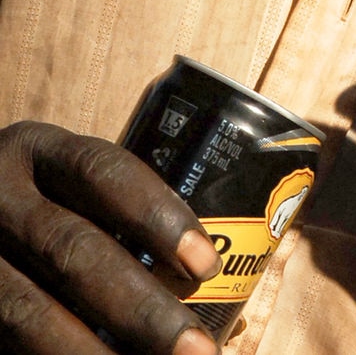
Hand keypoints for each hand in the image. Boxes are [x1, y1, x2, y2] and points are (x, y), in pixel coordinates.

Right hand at [0, 121, 220, 353]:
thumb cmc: (43, 203)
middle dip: (140, 308)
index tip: (206, 266)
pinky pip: (5, 340)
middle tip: (195, 348)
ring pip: (27, 310)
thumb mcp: (67, 184)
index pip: (102, 172)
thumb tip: (203, 278)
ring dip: (95, 354)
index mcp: (37, 151)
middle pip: (72, 250)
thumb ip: (119, 214)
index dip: (158, 216)